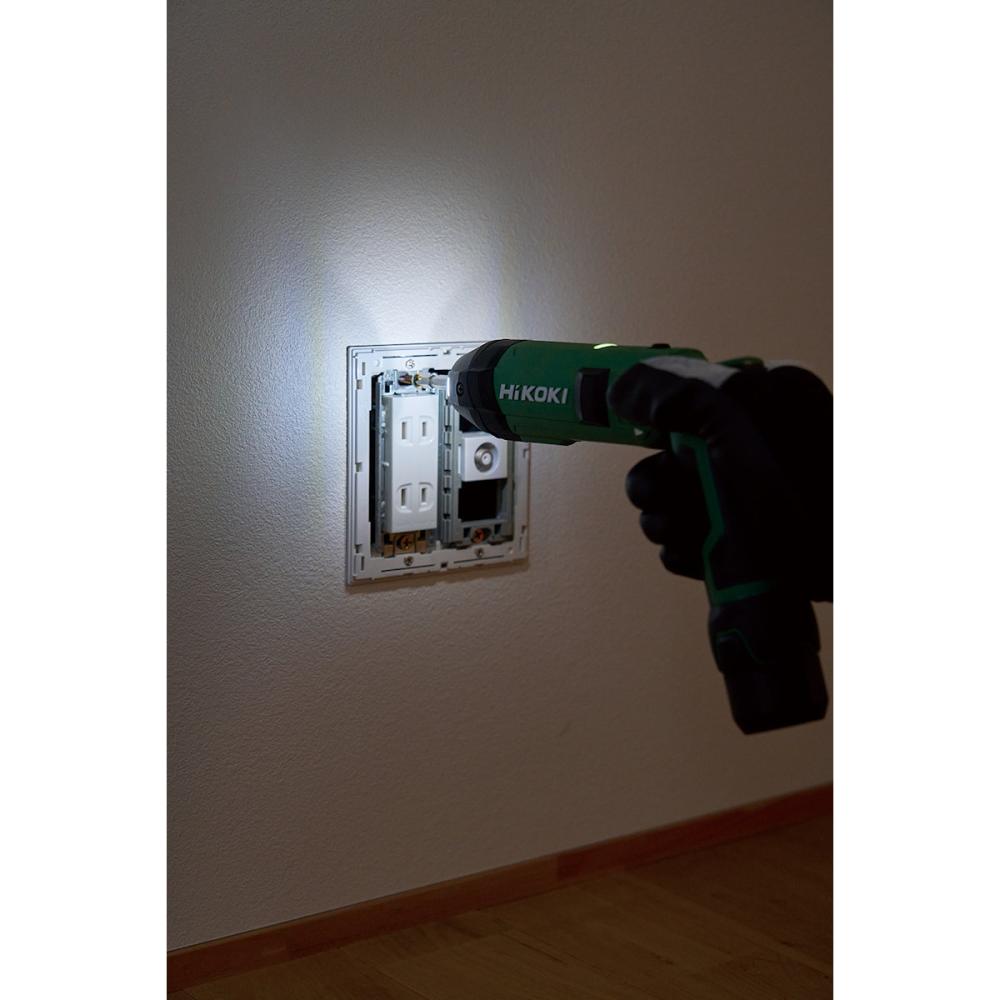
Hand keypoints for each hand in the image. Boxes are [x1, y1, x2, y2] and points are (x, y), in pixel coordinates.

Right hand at [608, 355, 831, 602]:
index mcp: (759, 396)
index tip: (630, 431)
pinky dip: (684, 550)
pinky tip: (703, 557)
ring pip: (670, 500)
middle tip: (674, 493)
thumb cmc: (804, 486)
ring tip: (694, 531)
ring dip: (666, 518)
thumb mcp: (738, 416)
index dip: (650, 411)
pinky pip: (686, 539)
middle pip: (665, 451)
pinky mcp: (742, 543)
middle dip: (657, 479)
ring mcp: (745, 497)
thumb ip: (674, 388)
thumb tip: (619, 387)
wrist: (857, 566)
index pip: (682, 388)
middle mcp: (751, 442)